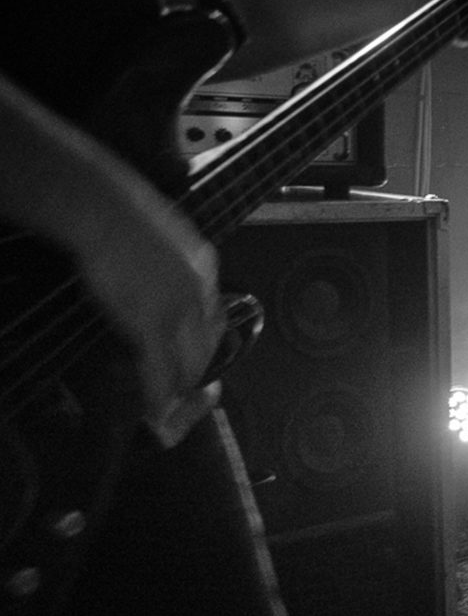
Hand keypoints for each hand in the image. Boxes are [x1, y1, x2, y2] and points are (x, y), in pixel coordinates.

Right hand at [74, 190, 223, 436]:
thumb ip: (170, 258)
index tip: (200, 351)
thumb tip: (161, 269)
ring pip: (190, 360)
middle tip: (189, 388)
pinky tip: (158, 406)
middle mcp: (200, 291)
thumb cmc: (122, 212)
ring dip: (182, 385)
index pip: (214, 313)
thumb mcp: (165, 233)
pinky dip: (160, 391)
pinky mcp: (151, 322)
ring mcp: (178, 309)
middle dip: (198, 368)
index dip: (207, 338)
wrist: (106, 209)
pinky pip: (160, 367)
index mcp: (204, 266)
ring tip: (173, 403)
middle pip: (208, 342)